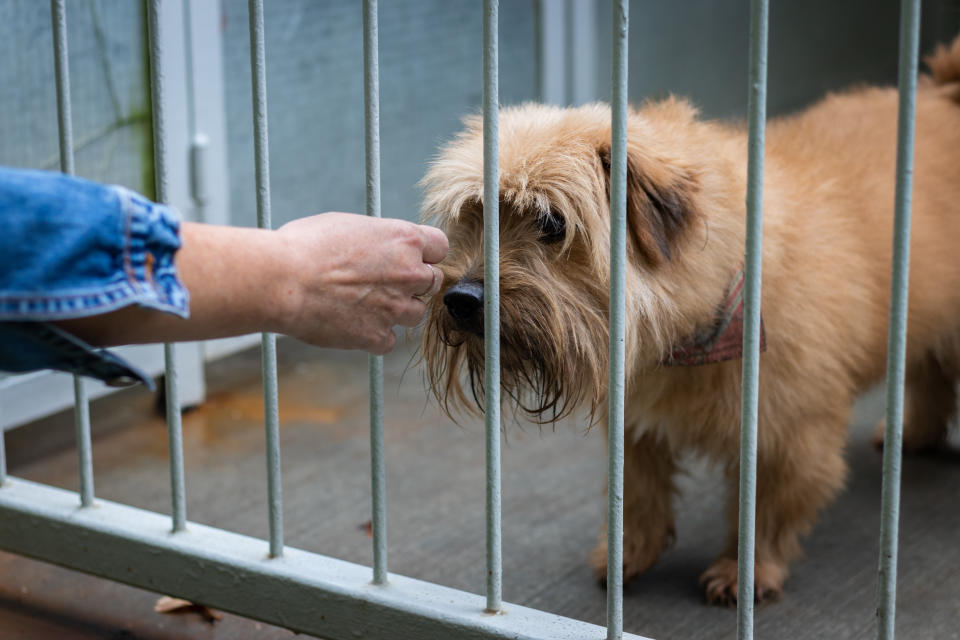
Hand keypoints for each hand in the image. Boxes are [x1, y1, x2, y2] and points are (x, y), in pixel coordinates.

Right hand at [274, 212, 448, 353]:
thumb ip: (377, 239)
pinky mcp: (378, 337)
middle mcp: (409, 273)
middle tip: (383, 283)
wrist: (282, 280)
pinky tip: (351, 324)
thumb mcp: (347, 225)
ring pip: (415, 314)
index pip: (440, 246)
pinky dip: (373, 336)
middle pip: (432, 282)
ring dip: (396, 311)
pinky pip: (388, 340)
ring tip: (362, 303)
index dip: (425, 253)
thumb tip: (380, 247)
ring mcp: (396, 308)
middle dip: (412, 283)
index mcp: (404, 239)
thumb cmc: (304, 246)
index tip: (412, 258)